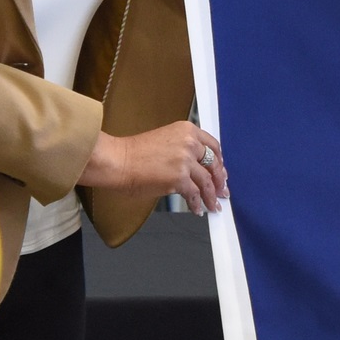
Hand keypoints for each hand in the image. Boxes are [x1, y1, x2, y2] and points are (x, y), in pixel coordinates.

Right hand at [82, 121, 228, 211]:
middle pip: (214, 163)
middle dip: (220, 180)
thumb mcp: (165, 141)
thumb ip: (183, 149)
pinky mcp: (179, 178)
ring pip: (207, 181)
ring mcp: (185, 161)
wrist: (116, 160)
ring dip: (212, 195)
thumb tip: (195, 167)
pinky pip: (194, 194)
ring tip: (214, 204)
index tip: (221, 170)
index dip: (219, 160)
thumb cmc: (133, 153)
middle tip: (222, 190)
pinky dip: (197, 203)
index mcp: (186, 130)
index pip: (212, 145)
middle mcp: (189, 143)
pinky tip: (197, 209)